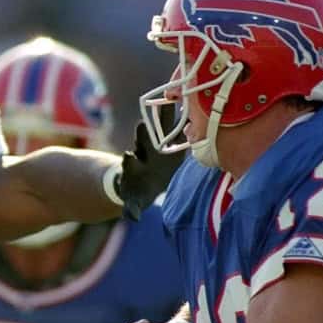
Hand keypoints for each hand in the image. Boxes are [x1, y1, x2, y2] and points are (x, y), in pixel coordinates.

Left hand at [117, 104, 185, 220]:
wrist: (142, 179)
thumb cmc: (137, 193)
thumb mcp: (134, 202)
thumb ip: (132, 209)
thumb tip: (132, 218)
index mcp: (134, 168)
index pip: (130, 163)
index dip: (130, 161)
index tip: (129, 156)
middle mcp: (143, 152)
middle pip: (143, 141)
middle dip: (144, 133)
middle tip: (143, 123)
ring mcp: (157, 143)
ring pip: (161, 128)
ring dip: (164, 118)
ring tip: (172, 103)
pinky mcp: (171, 140)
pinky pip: (178, 128)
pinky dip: (184, 120)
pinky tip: (193, 108)